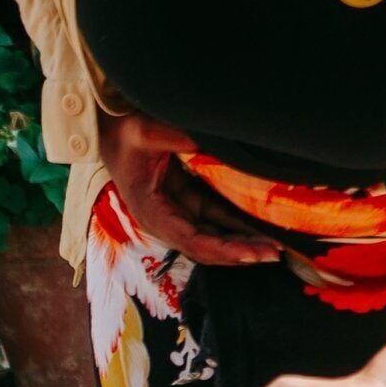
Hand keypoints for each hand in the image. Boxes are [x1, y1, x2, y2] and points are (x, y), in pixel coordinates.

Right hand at [101, 114, 286, 266]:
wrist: (110, 132)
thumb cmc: (124, 135)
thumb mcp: (146, 132)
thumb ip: (176, 137)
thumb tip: (207, 142)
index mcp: (152, 213)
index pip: (194, 242)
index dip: (225, 251)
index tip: (253, 254)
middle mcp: (165, 221)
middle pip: (208, 247)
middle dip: (241, 252)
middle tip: (275, 254)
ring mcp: (177, 215)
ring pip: (214, 237)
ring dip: (242, 243)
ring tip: (274, 247)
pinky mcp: (187, 204)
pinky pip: (215, 221)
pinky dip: (236, 227)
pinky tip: (260, 230)